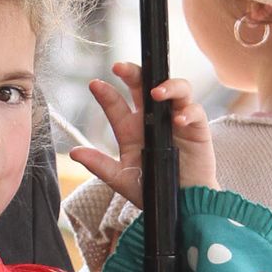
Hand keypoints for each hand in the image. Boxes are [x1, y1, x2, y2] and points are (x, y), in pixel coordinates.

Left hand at [70, 63, 217, 204]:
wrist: (182, 203)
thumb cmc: (153, 187)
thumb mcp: (122, 178)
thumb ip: (100, 165)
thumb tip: (75, 153)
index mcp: (132, 128)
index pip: (117, 104)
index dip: (106, 93)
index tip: (95, 85)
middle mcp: (154, 118)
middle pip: (145, 85)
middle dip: (133, 73)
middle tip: (120, 68)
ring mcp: (176, 119)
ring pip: (176, 89)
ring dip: (167, 86)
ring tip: (156, 93)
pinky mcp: (197, 128)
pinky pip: (195, 111)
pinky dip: (188, 112)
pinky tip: (179, 120)